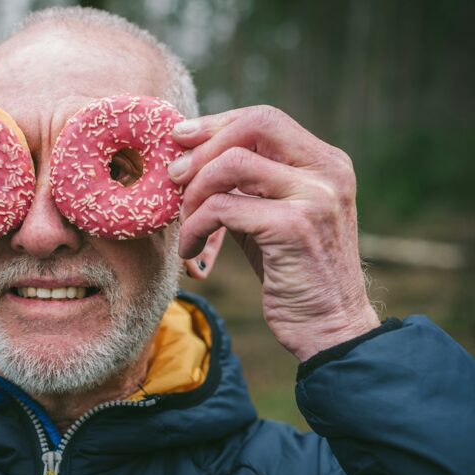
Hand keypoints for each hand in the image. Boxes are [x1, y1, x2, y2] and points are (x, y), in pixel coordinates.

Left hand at [169, 105, 379, 360]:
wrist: (328, 328)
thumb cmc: (290, 272)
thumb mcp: (271, 215)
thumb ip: (246, 183)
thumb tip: (188, 154)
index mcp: (326, 163)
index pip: (265, 118)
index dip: (217, 123)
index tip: (181, 138)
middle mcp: (328, 172)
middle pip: (255, 125)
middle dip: (204, 147)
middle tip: (174, 177)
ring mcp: (315, 197)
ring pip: (233, 164)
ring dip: (195, 193)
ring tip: (186, 223)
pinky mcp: (294, 227)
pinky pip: (223, 208)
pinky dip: (194, 228)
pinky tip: (190, 252)